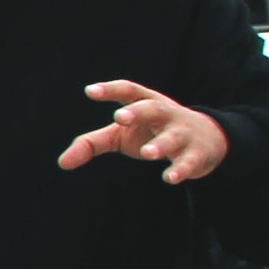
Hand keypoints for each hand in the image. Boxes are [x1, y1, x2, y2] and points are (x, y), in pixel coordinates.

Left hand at [59, 79, 232, 185]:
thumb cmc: (151, 132)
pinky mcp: (196, 154)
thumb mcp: (120, 134)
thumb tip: (62, 163)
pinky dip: (180, 169)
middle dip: (137, 112)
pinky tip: (170, 178)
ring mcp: (183, 133)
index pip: (128, 91)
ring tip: (148, 153)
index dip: (110, 90)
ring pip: (172, 137)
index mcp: (145, 103)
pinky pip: (188, 162)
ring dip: (160, 145)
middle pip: (152, 108)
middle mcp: (165, 114)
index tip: (90, 91)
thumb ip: (91, 143)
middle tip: (119, 118)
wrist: (206, 140)